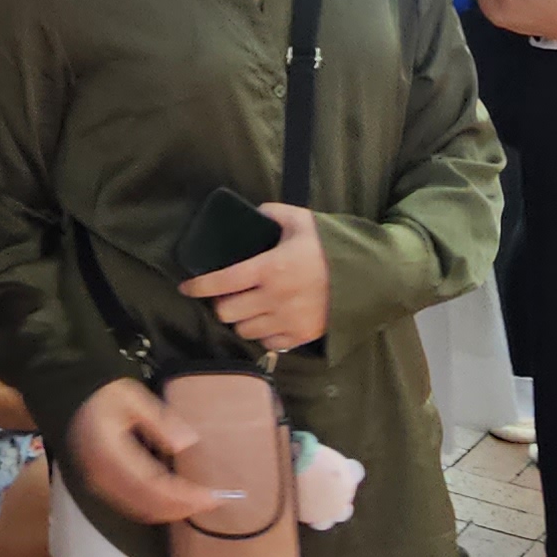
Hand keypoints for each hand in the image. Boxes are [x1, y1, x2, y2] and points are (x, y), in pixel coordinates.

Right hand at [69, 380, 218, 523]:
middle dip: (183, 507)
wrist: (71, 399)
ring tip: (200, 504)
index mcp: (109, 452)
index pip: (152, 484)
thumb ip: (159, 421)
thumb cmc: (104, 395)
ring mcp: (99, 485)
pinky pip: (132, 507)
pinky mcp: (102, 487)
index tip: (213, 495)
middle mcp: (102, 476)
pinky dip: (158, 509)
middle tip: (215, 502)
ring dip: (172, 511)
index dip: (183, 495)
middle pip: (147, 504)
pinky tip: (176, 502)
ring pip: (140, 510)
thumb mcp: (133, 397)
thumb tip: (188, 443)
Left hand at [182, 199, 331, 353]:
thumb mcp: (302, 221)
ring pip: (244, 331)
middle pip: (227, 312)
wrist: (369, 277)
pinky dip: (261, 334)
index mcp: (270, 268)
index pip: (222, 281)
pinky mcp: (301, 336)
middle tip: (225, 296)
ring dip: (240, 320)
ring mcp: (287, 321)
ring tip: (245, 309)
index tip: (186, 287)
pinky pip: (267, 343)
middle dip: (220, 304)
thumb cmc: (332, 247)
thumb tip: (254, 213)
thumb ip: (272, 213)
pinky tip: (266, 321)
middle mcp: (274, 298)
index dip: (199, 286)